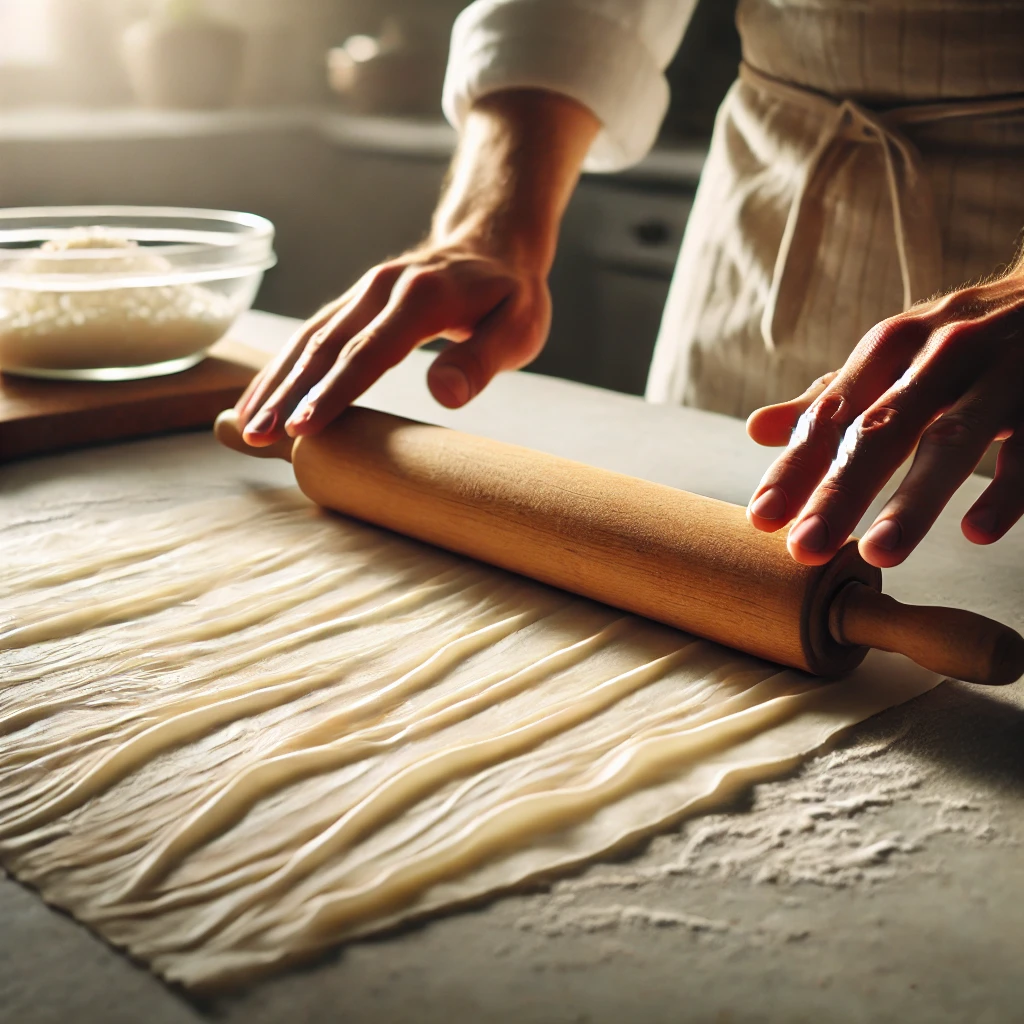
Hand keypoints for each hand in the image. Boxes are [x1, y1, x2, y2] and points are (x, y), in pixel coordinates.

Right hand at [235, 88, 598, 445]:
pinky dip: (283, 366)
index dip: (334, 391)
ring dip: (275, 382)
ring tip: (246, 425)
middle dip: (287, 394)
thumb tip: (446, 394)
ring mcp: (362, 292)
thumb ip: (483, 358)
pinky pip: (310, 334)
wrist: (492, 242)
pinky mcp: (353, 303)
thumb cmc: (510, 294)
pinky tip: (263, 395)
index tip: (304, 427)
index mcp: (421, 297)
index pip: (369, 351)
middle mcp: (381, 289)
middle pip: (324, 345)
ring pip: (308, 338)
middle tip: (256, 435)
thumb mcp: (519, 326)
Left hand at [745, 265, 1023, 567]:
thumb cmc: (964, 335)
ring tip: (879, 551)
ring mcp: (1002, 373)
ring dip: (915, 498)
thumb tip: (758, 429)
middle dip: (840, 491)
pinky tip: (978, 531)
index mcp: (891, 345)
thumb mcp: (895, 354)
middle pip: (881, 431)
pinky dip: (1008, 490)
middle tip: (804, 547)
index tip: (762, 518)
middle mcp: (941, 353)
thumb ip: (833, 398)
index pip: (831, 415)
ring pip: (953, 440)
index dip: (794, 467)